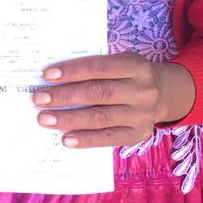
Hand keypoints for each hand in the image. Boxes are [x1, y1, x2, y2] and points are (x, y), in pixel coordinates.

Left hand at [31, 52, 195, 148]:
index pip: (98, 67)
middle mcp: (142, 90)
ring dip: (69, 119)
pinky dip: (85, 139)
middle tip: (39, 98)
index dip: (72, 71)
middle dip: (65, 96)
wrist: (163, 94)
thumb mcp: (120, 63)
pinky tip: (66, 138)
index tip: (47, 75)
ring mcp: (142, 114)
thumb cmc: (128, 76)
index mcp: (135, 65)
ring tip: (45, 119)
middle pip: (97, 93)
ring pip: (100, 117)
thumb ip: (95, 68)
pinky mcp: (138, 134)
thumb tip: (54, 79)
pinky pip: (108, 138)